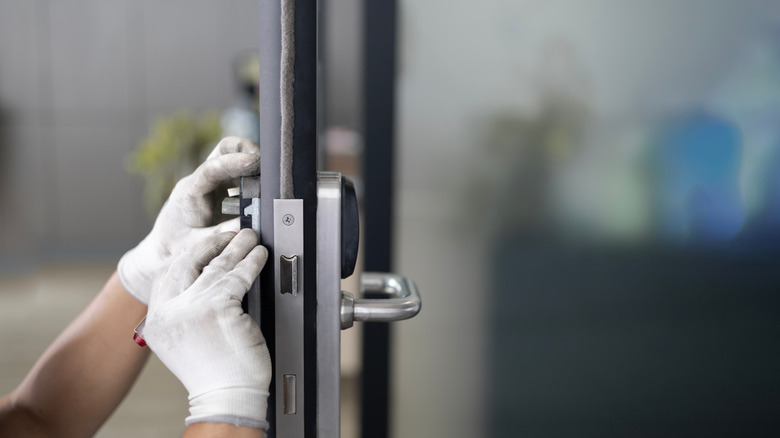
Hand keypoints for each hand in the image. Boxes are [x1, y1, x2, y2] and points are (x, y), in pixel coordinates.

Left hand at [118, 136, 259, 303]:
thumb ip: (223, 235)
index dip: (235, 162)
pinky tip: (262, 196)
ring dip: (252, 166)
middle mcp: (200, 181)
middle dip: (247, 152)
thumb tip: (250, 228)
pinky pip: (239, 176)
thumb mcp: (197, 245)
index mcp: (189, 192)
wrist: (162, 250)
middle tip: (268, 168)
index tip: (257, 162)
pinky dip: (253, 180)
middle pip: (225, 150)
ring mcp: (211, 183)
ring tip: (269, 184)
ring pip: (233, 159)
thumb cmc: (175, 248)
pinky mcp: (220, 189)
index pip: (212, 168)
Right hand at [144, 229, 270, 428]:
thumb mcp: (183, 342)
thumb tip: (203, 281)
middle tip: (227, 236)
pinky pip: (239, 276)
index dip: (188, 255)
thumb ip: (184, 313)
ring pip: (216, 266)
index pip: (167, 274)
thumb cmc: (214, 373)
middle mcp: (169, 312)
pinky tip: (259, 256)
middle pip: (188, 262)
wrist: (227, 397)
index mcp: (156, 321)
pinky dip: (252, 262)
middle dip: (210, 244)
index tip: (205, 247)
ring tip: (249, 237)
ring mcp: (192, 307)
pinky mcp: (218, 306)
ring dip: (236, 247)